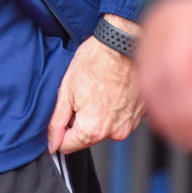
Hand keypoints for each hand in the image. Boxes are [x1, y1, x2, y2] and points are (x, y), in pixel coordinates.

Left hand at [47, 15, 144, 153]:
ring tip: (96, 91)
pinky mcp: (139, 115)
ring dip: (96, 116)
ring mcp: (129, 124)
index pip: (69, 147)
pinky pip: (118, 120)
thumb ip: (57, 122)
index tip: (60, 119)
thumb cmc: (95, 61)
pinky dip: (112, 110)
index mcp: (93, 128)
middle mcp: (114, 132)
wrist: (122, 45)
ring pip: (103, 129)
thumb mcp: (66, 91)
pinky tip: (109, 92)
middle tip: (79, 96)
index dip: (59, 134)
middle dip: (79, 122)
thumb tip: (52, 142)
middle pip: (87, 138)